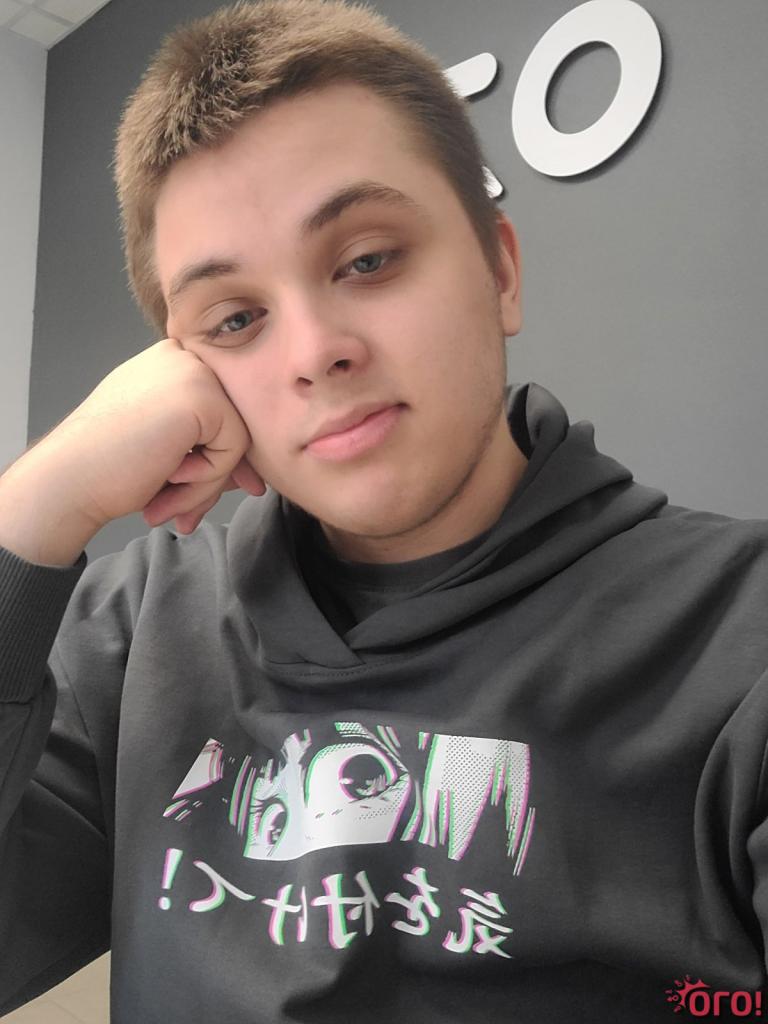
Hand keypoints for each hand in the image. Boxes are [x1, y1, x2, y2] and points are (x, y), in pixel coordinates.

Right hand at [0, 338, 264, 563]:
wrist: (69, 479)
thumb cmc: (109, 470)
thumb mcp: (168, 450)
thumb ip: (208, 452)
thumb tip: (254, 480)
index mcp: (172, 363)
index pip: (223, 414)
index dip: (217, 462)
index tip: (196, 498)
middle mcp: (184, 357)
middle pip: (234, 426)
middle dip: (214, 479)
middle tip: (183, 515)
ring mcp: (194, 371)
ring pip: (238, 441)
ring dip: (207, 486)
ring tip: (168, 504)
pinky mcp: (202, 395)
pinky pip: (234, 450)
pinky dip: (207, 479)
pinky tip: (168, 480)